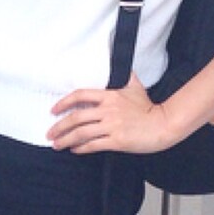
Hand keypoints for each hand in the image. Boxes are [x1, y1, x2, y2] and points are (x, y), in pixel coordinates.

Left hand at [48, 73, 173, 153]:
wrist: (163, 124)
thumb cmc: (148, 107)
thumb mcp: (135, 86)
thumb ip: (124, 76)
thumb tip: (119, 64)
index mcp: (110, 96)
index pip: (80, 95)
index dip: (64, 103)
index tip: (54, 110)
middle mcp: (108, 110)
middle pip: (76, 117)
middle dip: (60, 126)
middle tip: (50, 133)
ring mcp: (112, 126)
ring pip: (82, 133)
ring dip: (66, 140)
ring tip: (57, 144)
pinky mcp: (117, 141)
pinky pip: (93, 145)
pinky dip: (81, 148)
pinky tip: (75, 150)